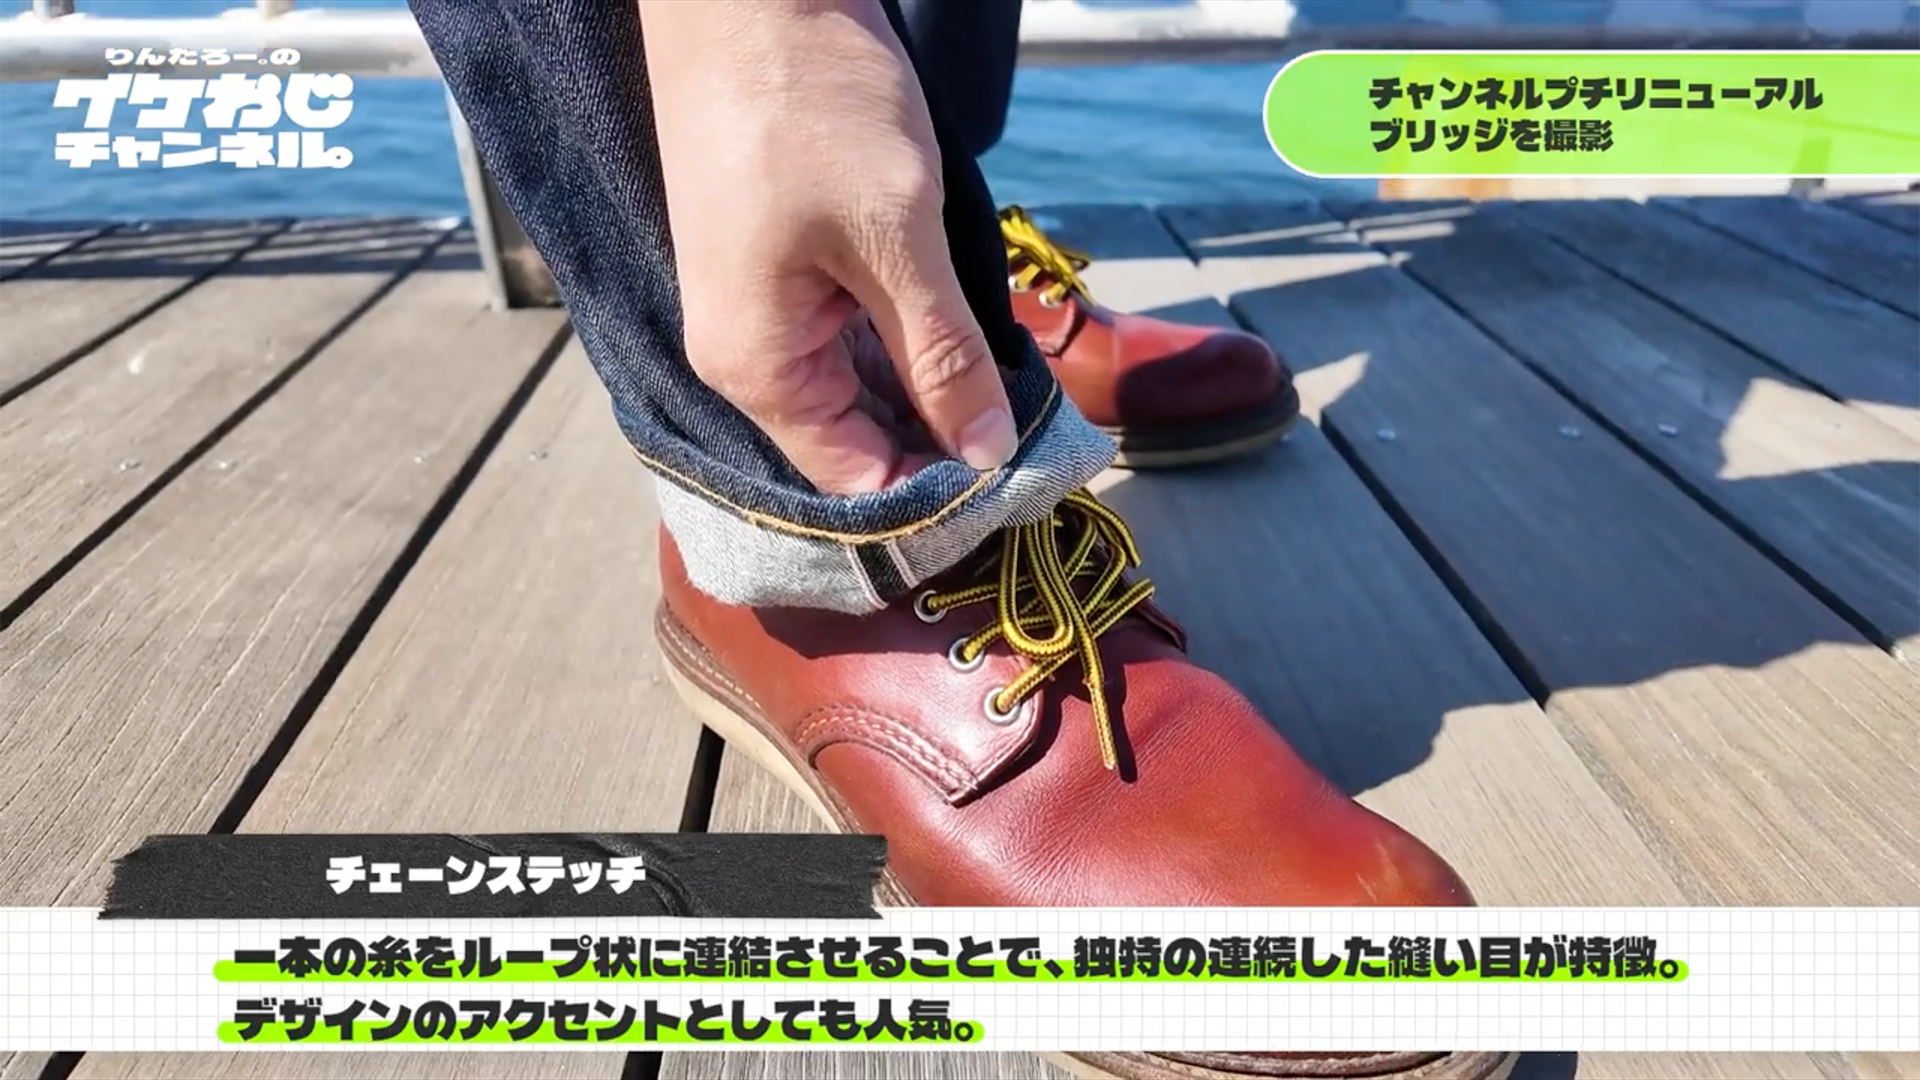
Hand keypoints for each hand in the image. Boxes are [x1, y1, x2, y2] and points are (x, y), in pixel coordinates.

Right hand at [640, 0, 1017, 495]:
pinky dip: (906, 343)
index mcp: (759, 367)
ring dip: (930, 389)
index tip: (1024, 481)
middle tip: (1036, 433)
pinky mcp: (779, 268)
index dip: (942, 494)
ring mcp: (759, 311)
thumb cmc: (812, 103)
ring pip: (858, 388)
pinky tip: (963, 335)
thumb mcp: (898, 239)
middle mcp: (746, 356)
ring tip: (1009, 385)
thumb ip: (943, 357)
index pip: (858, 482)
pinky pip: (847, 338)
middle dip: (942, 441)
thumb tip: (986, 456)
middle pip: (856, 442)